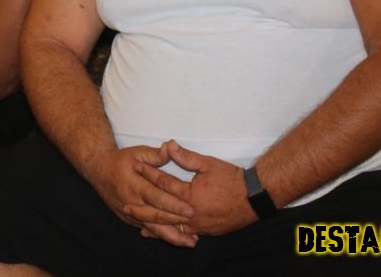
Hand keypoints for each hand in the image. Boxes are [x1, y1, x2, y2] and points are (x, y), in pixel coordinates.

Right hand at [87, 145, 194, 245]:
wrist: (99, 171)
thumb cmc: (121, 160)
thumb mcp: (137, 152)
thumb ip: (155, 154)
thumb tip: (170, 148)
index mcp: (134, 185)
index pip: (156, 197)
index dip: (173, 205)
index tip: (190, 210)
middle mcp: (131, 203)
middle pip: (156, 217)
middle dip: (176, 223)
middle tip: (196, 227)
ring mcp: (130, 214)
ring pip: (152, 229)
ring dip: (172, 236)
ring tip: (191, 241)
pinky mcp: (129, 220)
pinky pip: (148, 230)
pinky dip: (162, 236)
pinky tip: (177, 239)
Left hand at [131, 140, 255, 236]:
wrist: (254, 198)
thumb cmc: (232, 179)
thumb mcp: (208, 164)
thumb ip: (186, 157)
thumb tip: (168, 145)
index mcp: (189, 194)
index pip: (163, 184)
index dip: (148, 173)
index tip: (135, 167)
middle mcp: (191, 213)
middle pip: (161, 211)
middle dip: (143, 207)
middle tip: (125, 204)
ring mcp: (198, 225)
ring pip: (171, 227)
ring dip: (154, 224)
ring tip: (138, 223)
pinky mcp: (206, 232)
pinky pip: (184, 234)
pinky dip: (171, 234)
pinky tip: (163, 234)